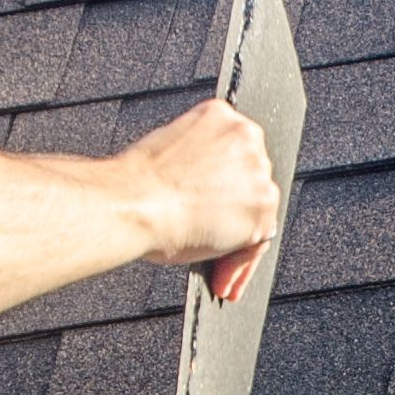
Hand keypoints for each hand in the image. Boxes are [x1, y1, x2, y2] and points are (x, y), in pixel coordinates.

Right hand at [119, 96, 281, 302]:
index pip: (235, 157)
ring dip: (238, 248)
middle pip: (251, 186)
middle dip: (233, 219)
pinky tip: (221, 278)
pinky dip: (240, 266)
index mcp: (222, 116)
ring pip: (258, 217)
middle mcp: (247, 138)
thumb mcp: (170, 155)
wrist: (132, 203)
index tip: (216, 210)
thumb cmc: (136, 185)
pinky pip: (257, 244)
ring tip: (217, 274)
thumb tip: (206, 192)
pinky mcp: (262, 208)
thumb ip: (199, 163)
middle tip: (213, 246)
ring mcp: (258, 173)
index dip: (225, 190)